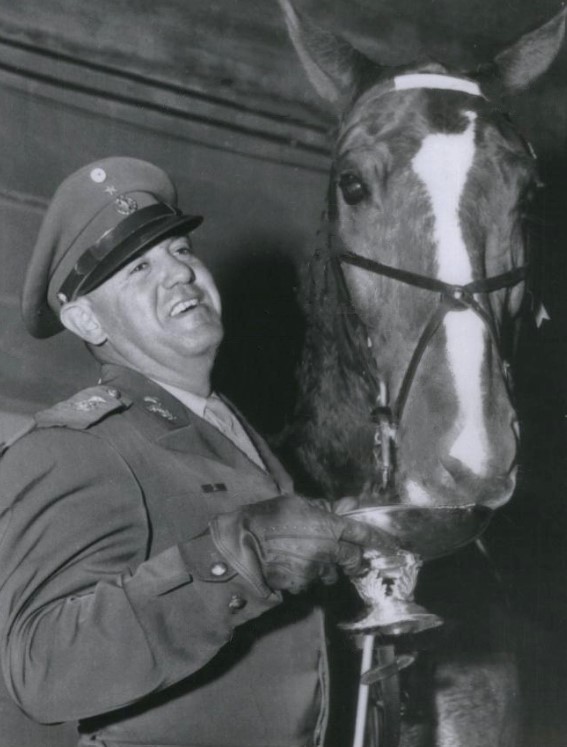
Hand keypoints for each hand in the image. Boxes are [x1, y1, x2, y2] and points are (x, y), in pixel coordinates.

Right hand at [209, 494, 400, 594]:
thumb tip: (345, 506)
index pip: (364, 534)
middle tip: (345, 554)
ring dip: (327, 567)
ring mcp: (315, 570)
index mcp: (330, 527)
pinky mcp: (302, 585)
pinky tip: (293, 566)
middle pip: (354, 559)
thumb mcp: (296, 503)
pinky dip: (307, 576)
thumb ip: (324, 507)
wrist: (242, 545)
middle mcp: (328, 551)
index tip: (391, 545)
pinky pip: (312, 582)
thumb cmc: (268, 518)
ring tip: (308, 557)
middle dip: (352, 558)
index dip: (380, 540)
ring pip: (332, 572)